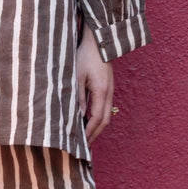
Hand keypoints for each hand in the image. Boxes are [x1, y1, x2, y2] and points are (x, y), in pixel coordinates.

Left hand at [77, 27, 113, 143]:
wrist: (99, 42)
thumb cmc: (85, 56)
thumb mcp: (77, 76)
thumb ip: (78, 97)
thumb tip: (77, 116)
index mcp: (101, 91)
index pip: (96, 118)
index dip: (89, 132)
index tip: (82, 143)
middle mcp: (108, 93)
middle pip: (105, 120)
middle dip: (94, 134)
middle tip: (85, 146)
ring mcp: (110, 90)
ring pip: (106, 115)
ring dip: (97, 127)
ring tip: (86, 137)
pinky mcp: (108, 88)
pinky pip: (105, 107)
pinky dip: (98, 118)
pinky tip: (88, 121)